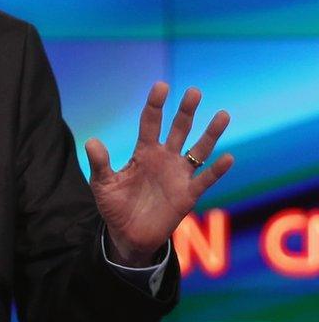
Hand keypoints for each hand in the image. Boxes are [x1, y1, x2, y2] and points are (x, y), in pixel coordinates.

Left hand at [85, 82, 233, 265]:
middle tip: (194, 91)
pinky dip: (217, 170)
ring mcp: (178, 175)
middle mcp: (164, 158)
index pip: (150, 122)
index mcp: (143, 152)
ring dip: (210, 134)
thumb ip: (100, 164)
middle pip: (178, 129)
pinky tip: (228, 157)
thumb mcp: (102, 184)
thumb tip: (92, 141)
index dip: (155, 105)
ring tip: (222, 114)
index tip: (161, 86)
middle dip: (186, 111)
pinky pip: (205, 180)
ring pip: (198, 150)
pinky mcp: (188, 195)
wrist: (128, 235)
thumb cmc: (115, 206)